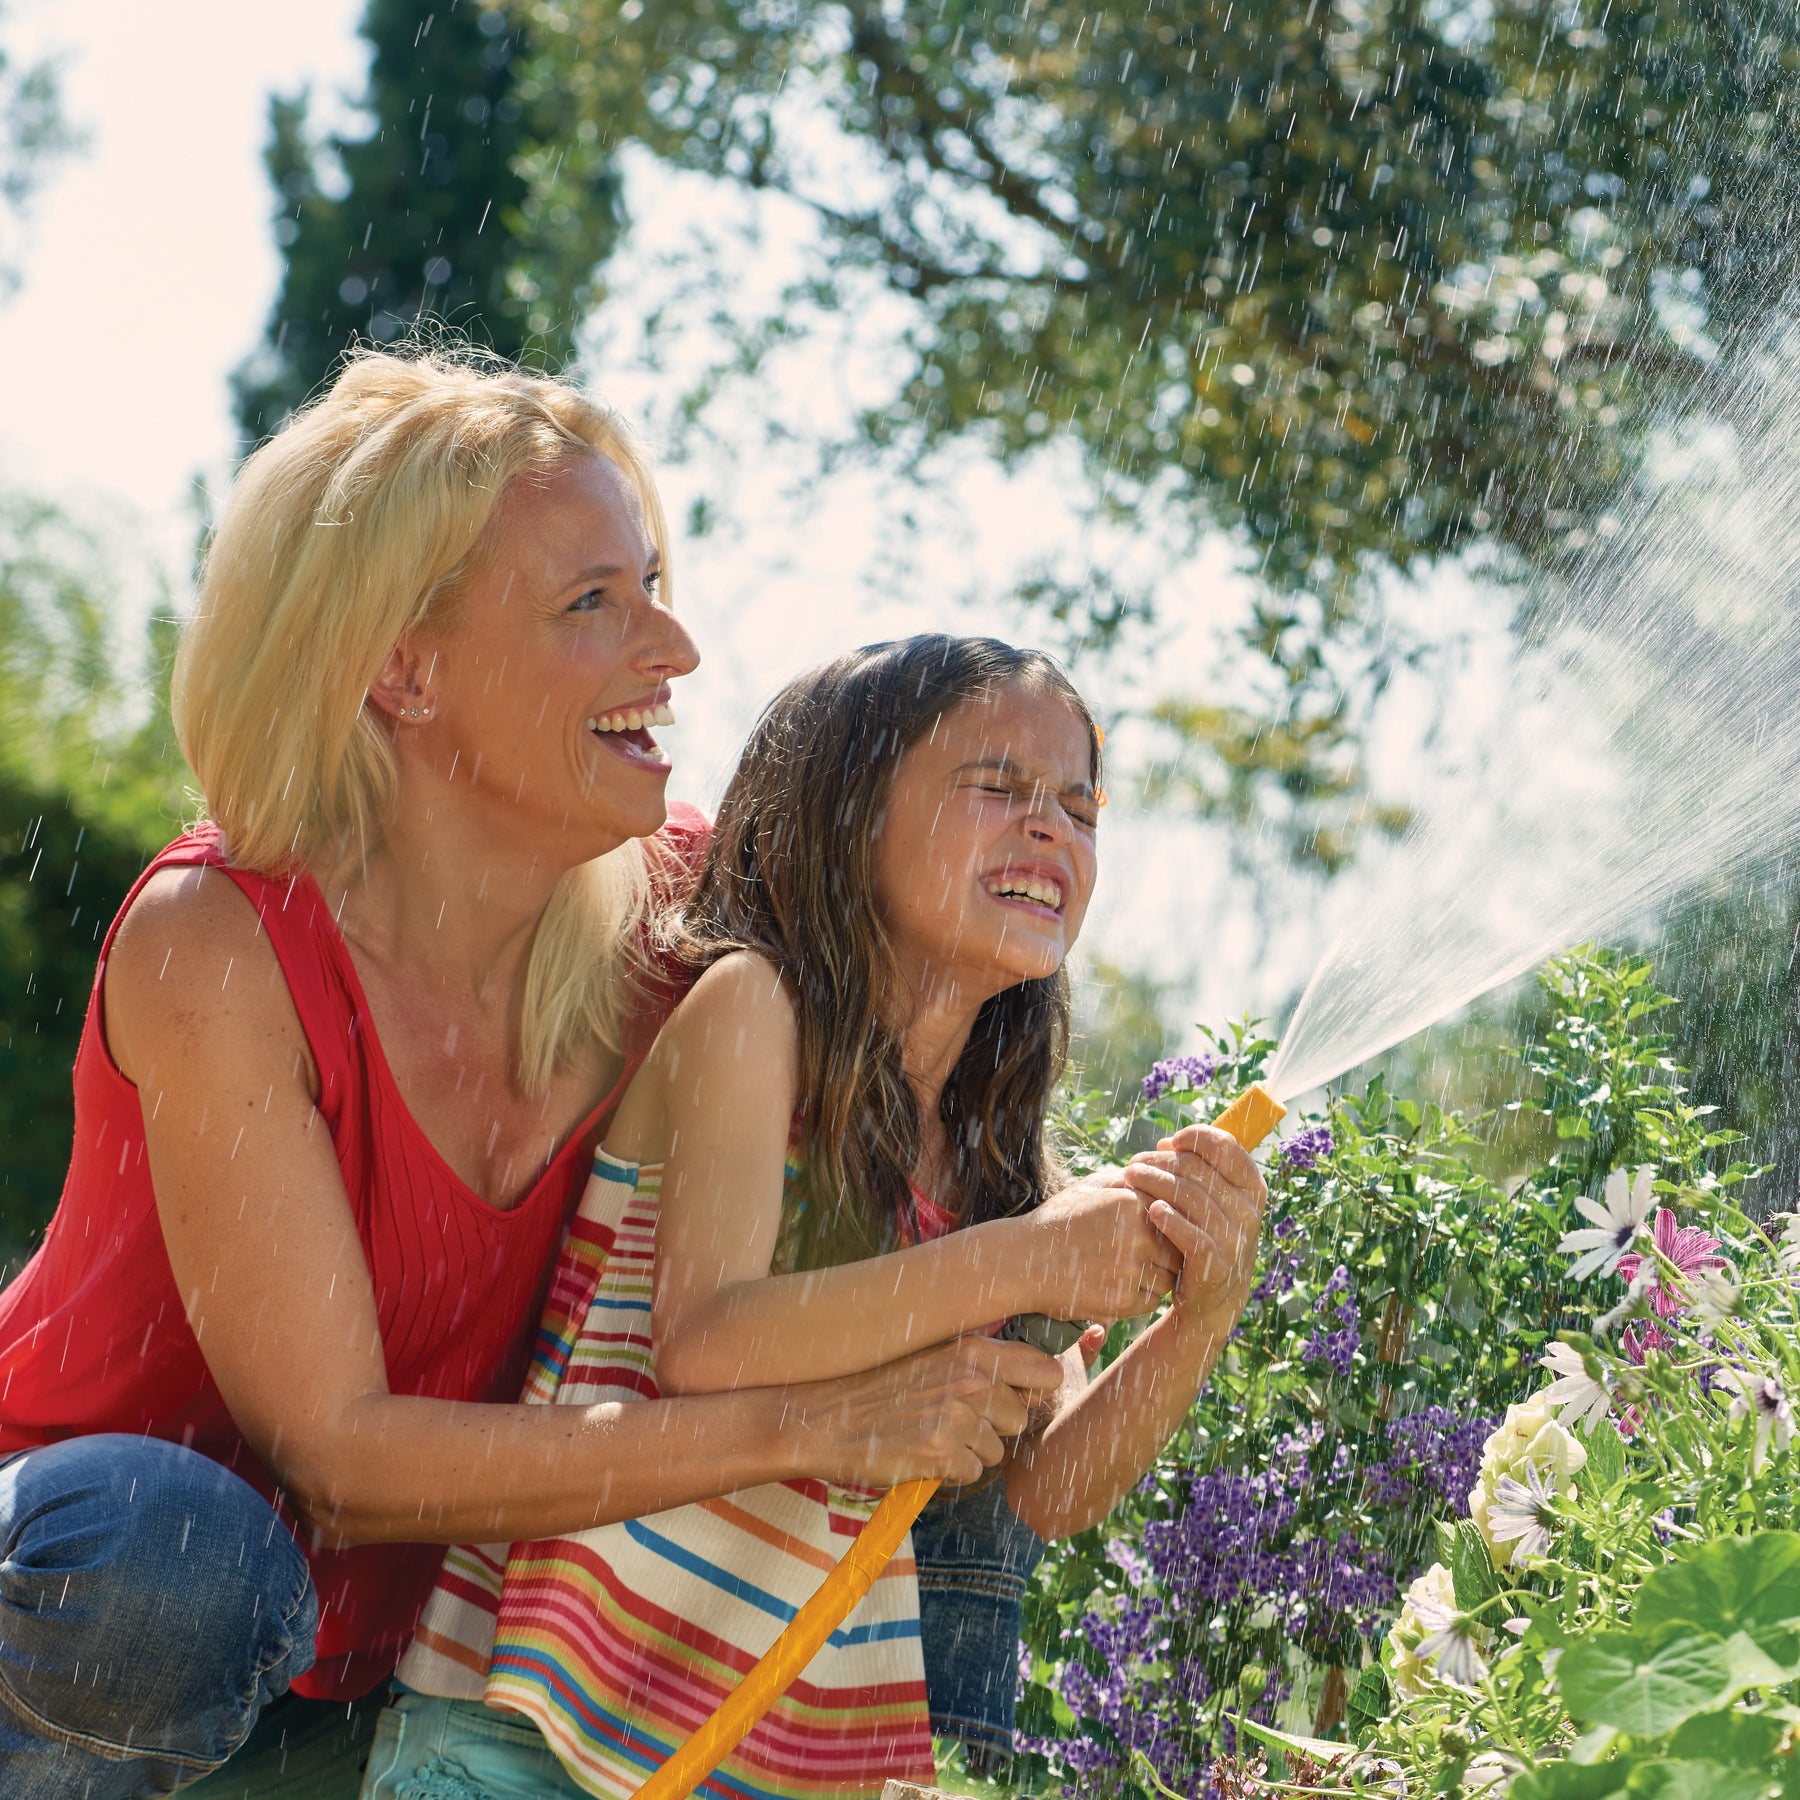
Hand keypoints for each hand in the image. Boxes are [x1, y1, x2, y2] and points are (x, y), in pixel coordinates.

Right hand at [792, 1335, 1063, 1488]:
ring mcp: (956, 1417)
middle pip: (1020, 1418)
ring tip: (928, 1435)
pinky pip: (971, 1473)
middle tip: (950, 1422)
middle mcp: (970, 1379)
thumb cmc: (878, 1388)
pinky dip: (949, 1472)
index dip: (1034, 1390)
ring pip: (995, 1451)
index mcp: (971, 1350)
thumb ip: (979, 1364)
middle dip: (993, 1427)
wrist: (822, 1418)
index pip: (1045, 1371)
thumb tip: (1036, 1377)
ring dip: (968, 1451)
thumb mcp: (931, 1357)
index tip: (1015, 1397)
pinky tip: (919, 1454)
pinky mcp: (940, 1453)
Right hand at [1018, 1170, 1182, 1323]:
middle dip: (1166, 1253)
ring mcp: (1130, 1270)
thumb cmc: (1057, 1221)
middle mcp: (1136, 1235)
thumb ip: (1126, 1180)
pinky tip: (1119, 1285)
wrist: (1022, 1260)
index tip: (1152, 1233)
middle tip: (1147, 1255)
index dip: (1167, 1225)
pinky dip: (1141, 1296)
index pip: (1174, 1214)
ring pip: (1167, 1278)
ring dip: (1156, 1276)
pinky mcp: (1122, 1300)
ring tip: (1131, 1270)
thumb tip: (1159, 1175)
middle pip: (1176, 1248)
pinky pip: (1150, 1301)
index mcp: (1131, 1202)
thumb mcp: (1089, 1188)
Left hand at [1123, 1123, 1266, 1323]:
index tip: (1169, 1141)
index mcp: (1252, 1187)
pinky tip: (1151, 1210)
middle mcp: (1248, 1212)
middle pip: (1199, 1170)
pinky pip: (1190, 1235)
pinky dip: (1169, 1219)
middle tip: (1134, 1164)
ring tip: (1130, 1178)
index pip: (1226, 1147)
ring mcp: (1234, 1240)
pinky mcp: (1215, 1266)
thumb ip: (1195, 1169)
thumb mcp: (1212, 1199)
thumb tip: (1166, 1143)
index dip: (1195, 1137)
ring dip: (1155, 1183)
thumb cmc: (1206, 1233)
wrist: (1212, 1294)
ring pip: (1190, 1198)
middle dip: (1161, 1162)